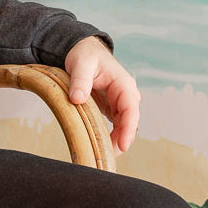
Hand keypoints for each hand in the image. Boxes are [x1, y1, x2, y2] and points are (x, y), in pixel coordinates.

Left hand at [64, 37, 140, 154]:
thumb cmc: (84, 55)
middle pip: (129, 121)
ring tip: (105, 157)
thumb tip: (77, 98)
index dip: (128, 127)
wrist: (83, 51)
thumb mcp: (80, 64)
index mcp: (122, 83)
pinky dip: (110, 136)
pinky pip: (115, 125)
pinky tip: (102, 148)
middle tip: (109, 157)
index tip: (123, 144)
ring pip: (123, 125)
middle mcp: (125, 94)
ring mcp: (119, 102)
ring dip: (116, 140)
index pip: (130, 108)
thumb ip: (80, 80)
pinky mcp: (111, 107)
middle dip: (122, 139)